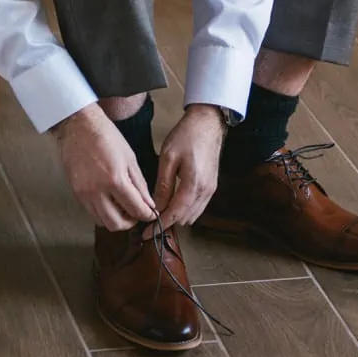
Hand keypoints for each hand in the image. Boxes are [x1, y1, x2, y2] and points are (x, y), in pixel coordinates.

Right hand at [51, 104, 156, 230]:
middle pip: (116, 224)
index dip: (147, 215)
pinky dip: (103, 212)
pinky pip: (91, 212)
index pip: (135, 210)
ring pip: (102, 222)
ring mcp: (84, 193)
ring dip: (116, 219)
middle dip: (130, 222)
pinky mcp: (76, 193)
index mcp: (115, 180)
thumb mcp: (130, 158)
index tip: (151, 214)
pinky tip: (109, 200)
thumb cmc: (106, 136)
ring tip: (123, 207)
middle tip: (136, 213)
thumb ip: (140, 184)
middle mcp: (97, 191)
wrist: (78, 125)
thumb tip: (148, 204)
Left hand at [154, 104, 223, 227]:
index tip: (146, 234)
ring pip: (193, 215)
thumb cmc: (186, 136)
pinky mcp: (212, 186)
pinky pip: (198, 206)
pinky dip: (185, 209)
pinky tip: (172, 202)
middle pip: (185, 219)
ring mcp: (211, 190)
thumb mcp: (168, 158)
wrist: (208, 123)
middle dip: (167, 222)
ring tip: (158, 212)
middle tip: (148, 220)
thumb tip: (155, 207)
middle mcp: (205, 192)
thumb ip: (163, 185)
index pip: (175, 214)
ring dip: (177, 217)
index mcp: (194, 185)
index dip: (159, 226)